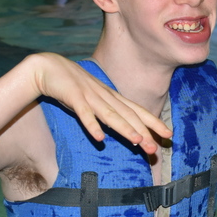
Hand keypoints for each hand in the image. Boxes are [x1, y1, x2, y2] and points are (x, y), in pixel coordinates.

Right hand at [31, 53, 172, 154]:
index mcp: (111, 97)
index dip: (153, 122)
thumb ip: (106, 113)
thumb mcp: (93, 100)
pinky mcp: (72, 96)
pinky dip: (92, 124)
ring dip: (124, 128)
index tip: (168, 135)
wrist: (47, 68)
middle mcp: (104, 96)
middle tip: (156, 148)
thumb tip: (119, 129)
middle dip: (144, 131)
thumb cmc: (72, 87)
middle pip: (128, 115)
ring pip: (110, 114)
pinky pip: (83, 113)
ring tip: (138, 141)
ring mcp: (89, 95)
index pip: (136, 111)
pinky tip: (99, 138)